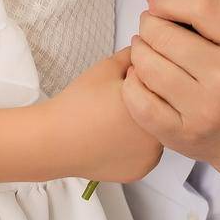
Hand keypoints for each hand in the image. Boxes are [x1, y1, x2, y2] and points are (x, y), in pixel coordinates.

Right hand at [55, 48, 163, 183]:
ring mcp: (151, 157)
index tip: (127, 83)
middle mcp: (159, 134)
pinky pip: (145, 154)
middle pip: (165, 111)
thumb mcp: (108, 67)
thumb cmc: (78, 103)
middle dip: (149, 102)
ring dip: (144, 126)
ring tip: (114, 122)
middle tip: (118, 104)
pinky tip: (114, 139)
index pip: (164, 86)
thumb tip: (149, 47)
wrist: (54, 140)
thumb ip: (134, 54)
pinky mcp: (139, 171)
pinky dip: (135, 147)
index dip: (146, 80)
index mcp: (155, 104)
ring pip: (157, 134)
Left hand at [122, 0, 219, 177]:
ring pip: (149, 66)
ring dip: (139, 50)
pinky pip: (139, 101)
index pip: (202, 7)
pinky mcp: (183, 135)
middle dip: (150, 24)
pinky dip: (133, 82)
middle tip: (151, 25)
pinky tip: (141, 76)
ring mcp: (205, 111)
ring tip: (146, 47)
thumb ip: (208, 9)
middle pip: (166, 36)